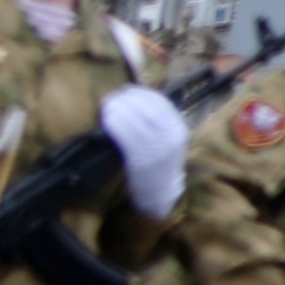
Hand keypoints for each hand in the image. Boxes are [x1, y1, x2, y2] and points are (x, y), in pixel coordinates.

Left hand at [96, 86, 188, 217]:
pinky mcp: (142, 160)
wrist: (160, 194)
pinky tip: (107, 120)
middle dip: (127, 99)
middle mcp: (172, 137)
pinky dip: (116, 125)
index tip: (125, 90)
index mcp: (179, 129)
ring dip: (119, 109)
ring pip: (138, 121)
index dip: (141, 93)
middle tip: (110, 97)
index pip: (161, 103)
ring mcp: (158, 149)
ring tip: (106, 106)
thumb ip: (156, 121)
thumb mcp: (166, 140)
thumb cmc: (158, 163)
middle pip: (149, 109)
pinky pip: (127, 137)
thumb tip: (131, 97)